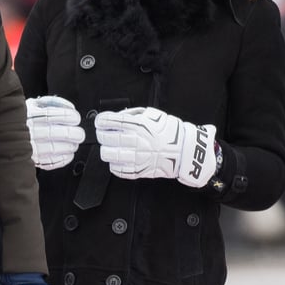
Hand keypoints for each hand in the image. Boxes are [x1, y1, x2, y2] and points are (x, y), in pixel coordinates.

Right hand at [26, 95, 84, 169]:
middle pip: (54, 133)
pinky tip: (68, 154)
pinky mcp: (32, 159)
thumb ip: (51, 103)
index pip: (52, 115)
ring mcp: (29, 146)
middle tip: (79, 134)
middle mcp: (29, 130)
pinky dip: (63, 159)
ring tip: (74, 144)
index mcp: (30, 115)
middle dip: (72, 134)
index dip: (68, 117)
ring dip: (69, 147)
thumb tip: (69, 107)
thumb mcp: (33, 104)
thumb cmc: (25, 119)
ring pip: (53, 149)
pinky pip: (50, 162)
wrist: (7, 135)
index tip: (75, 118)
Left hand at [95, 106, 216, 187]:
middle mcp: (137, 141)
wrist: (185, 150)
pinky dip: (114, 164)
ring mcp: (137, 157)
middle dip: (102, 135)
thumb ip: (132, 115)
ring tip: (110, 148)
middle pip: (106, 138)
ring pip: (109, 155)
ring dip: (106, 151)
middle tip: (103, 134)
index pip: (110, 121)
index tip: (100, 122)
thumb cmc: (169, 131)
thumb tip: (116, 117)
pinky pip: (118, 169)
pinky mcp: (139, 170)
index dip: (101, 121)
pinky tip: (119, 159)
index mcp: (139, 125)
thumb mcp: (152, 114)